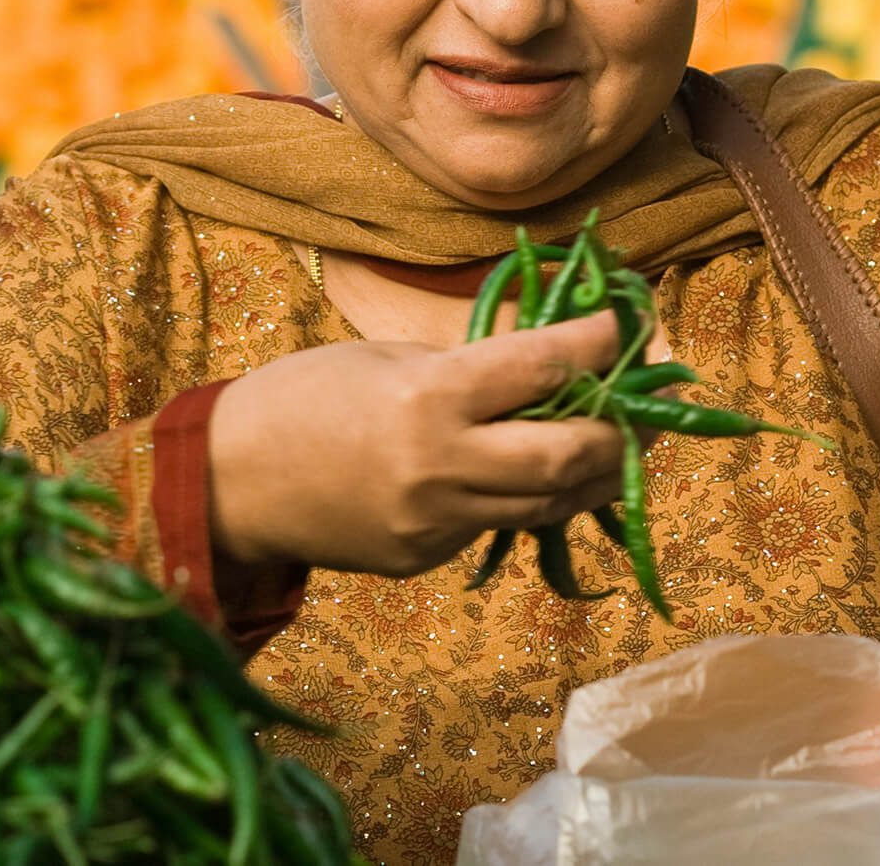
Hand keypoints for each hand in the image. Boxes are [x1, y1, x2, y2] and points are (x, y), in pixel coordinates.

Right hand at [208, 310, 628, 576]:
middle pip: (571, 454)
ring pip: (549, 501)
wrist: (231, 480)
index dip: (599, 343)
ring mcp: (437, 522)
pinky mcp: (427, 556)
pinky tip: (539, 470)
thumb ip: (471, 366)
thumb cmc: (304, 396)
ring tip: (621, 439)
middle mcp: (443, 465)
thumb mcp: (391, 356)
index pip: (544, 367)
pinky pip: (499, 522)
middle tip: (648, 401)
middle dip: (624, 427)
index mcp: (430, 397)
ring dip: (595, 470)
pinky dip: (529, 494)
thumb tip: (548, 364)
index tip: (630, 323)